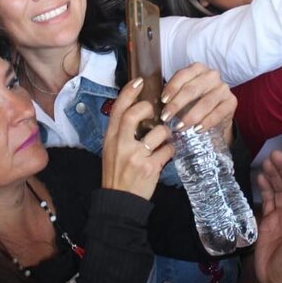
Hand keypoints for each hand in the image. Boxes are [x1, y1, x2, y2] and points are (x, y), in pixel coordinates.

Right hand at [102, 78, 174, 199]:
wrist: (119, 201)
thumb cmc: (117, 173)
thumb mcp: (112, 150)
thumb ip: (121, 132)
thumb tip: (138, 112)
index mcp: (111, 138)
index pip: (118, 108)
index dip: (129, 92)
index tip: (139, 81)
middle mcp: (121, 144)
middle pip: (135, 114)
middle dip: (149, 109)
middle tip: (155, 113)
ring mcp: (135, 156)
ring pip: (158, 132)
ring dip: (166, 134)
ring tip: (164, 140)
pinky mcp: (149, 167)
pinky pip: (168, 150)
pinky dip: (170, 150)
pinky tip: (166, 154)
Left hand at [159, 63, 236, 142]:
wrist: (216, 115)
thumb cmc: (194, 103)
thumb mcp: (183, 95)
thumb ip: (172, 96)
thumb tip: (154, 104)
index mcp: (197, 69)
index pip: (182, 75)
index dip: (171, 88)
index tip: (162, 101)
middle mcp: (212, 75)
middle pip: (192, 89)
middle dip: (177, 105)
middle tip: (166, 118)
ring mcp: (223, 88)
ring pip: (205, 102)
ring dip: (190, 116)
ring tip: (179, 127)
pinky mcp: (232, 102)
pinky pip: (218, 112)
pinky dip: (206, 122)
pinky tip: (197, 129)